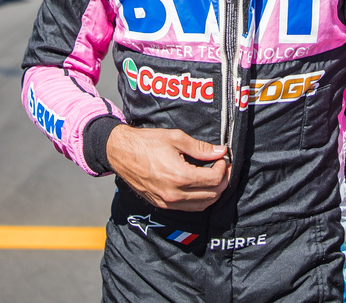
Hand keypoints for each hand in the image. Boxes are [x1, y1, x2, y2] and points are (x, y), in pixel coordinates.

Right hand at [105, 125, 229, 211]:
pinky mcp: (162, 205)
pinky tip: (201, 187)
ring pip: (202, 205)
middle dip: (222, 181)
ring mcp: (167, 202)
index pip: (214, 179)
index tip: (223, 159)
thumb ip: (200, 148)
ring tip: (215, 177)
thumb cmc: (146, 143)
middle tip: (224, 168)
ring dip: (214, 192)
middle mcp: (174, 194)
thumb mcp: (176, 138)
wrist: (121, 153)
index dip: (223, 168)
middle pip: (211, 194)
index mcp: (179, 176)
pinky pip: (188, 208)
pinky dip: (200, 199)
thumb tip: (220, 151)